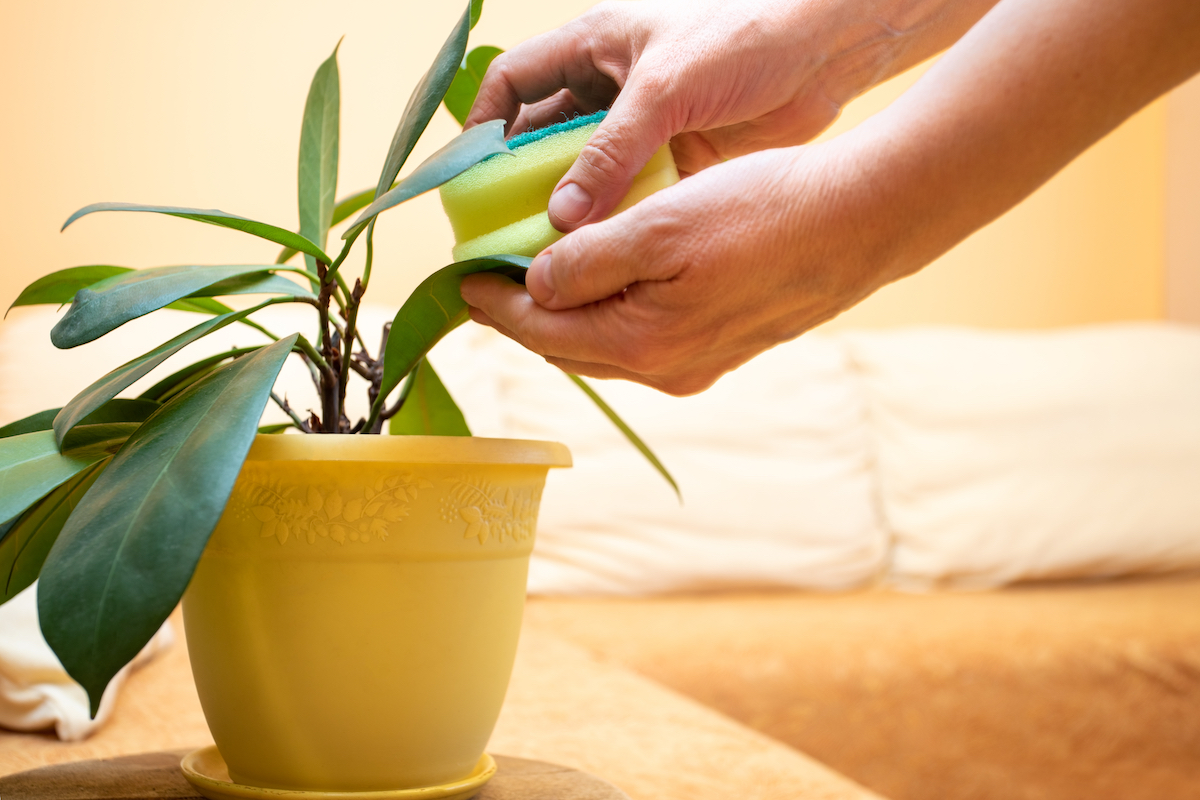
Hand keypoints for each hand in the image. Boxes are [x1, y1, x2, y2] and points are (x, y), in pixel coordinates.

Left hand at [459, 143, 896, 395]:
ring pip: (607, 349)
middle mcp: (666, 370)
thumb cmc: (765, 214)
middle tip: (488, 286)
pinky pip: (643, 343)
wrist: (859, 224)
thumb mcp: (659, 225)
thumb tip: (534, 284)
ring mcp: (697, 366)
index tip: (462, 280)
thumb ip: (586, 260)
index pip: (541, 329)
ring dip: (567, 319)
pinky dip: (610, 319)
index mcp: (642, 344)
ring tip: (538, 285)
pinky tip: (607, 291)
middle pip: (569, 348)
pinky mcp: (721, 350)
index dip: (494, 304)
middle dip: (524, 317)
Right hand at [467, 0, 995, 232]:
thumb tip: (559, 220)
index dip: (484, 128)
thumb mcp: (664, 91)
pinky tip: (601, 257)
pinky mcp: (672, 161)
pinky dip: (612, 225)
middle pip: (541, 142)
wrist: (825, 55)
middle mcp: (608, 90)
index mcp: (592, 48)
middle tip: (501, 237)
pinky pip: (627, 198)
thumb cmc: (743, 41)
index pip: (513, 84)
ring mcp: (641, 128)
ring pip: (583, 177)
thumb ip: (610, 154)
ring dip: (566, 213)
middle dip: (520, 186)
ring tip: (543, 258)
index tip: (468, 182)